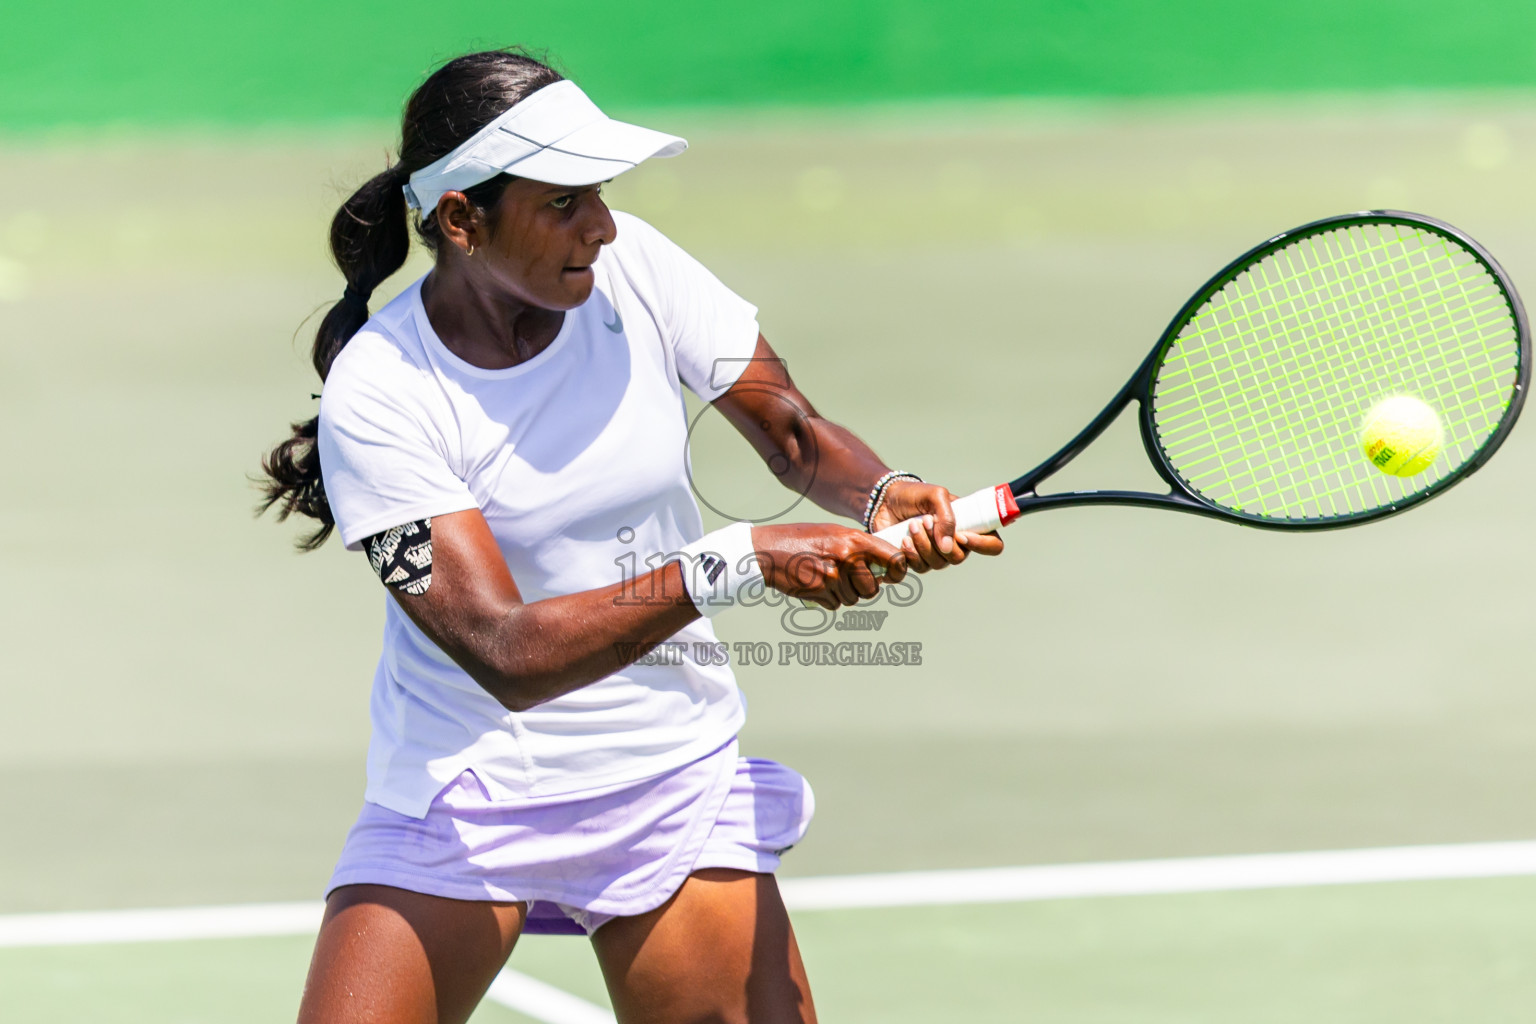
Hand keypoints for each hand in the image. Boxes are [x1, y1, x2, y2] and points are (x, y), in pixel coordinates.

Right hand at [751, 523, 906, 609]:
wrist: (768, 551)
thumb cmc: (802, 539)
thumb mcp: (833, 533)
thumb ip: (858, 547)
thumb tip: (881, 566)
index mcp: (854, 540)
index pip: (892, 560)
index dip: (897, 571)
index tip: (892, 575)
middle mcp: (847, 558)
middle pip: (872, 588)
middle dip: (862, 588)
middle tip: (846, 577)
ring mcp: (833, 577)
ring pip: (853, 599)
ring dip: (843, 593)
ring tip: (825, 576)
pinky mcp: (820, 592)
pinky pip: (835, 604)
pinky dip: (827, 599)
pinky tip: (815, 583)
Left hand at [869, 480, 1005, 571]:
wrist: (886, 500)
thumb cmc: (915, 495)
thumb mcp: (936, 495)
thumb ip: (946, 517)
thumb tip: (948, 547)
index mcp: (969, 526)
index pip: (992, 545)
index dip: (982, 545)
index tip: (961, 535)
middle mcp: (956, 543)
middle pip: (959, 558)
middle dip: (939, 541)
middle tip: (925, 520)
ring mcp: (937, 554)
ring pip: (938, 564)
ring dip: (923, 544)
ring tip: (912, 525)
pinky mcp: (917, 560)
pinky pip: (920, 568)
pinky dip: (911, 554)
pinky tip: (904, 540)